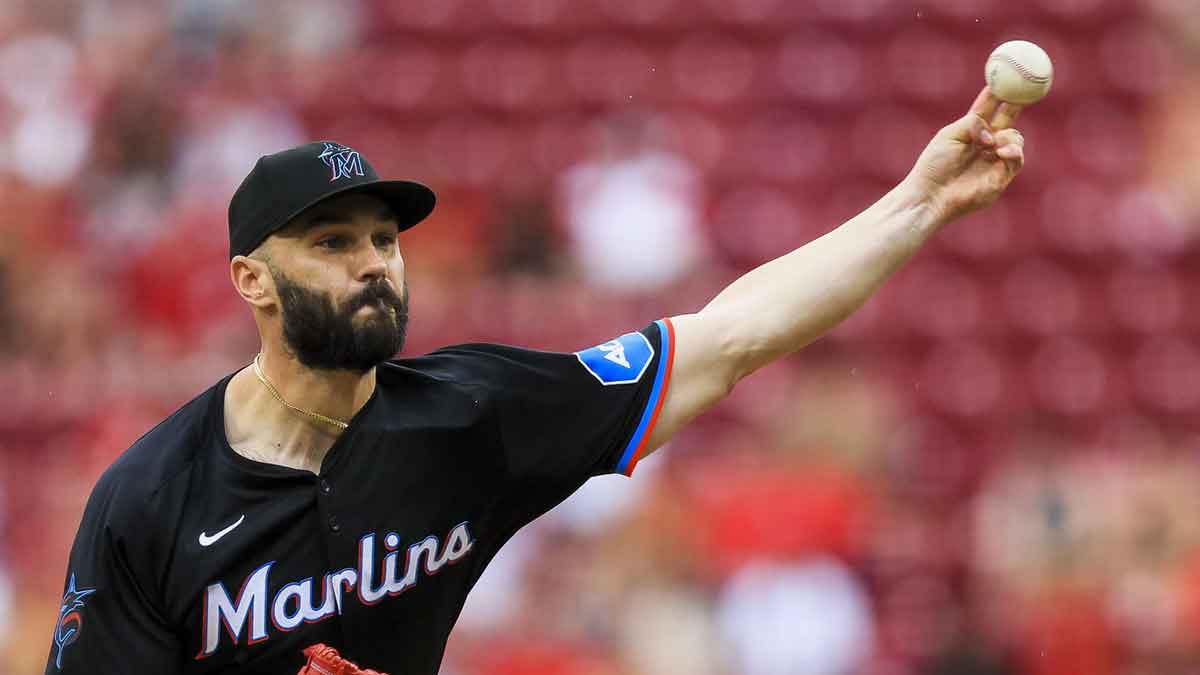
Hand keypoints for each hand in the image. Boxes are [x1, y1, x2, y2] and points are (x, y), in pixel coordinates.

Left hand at [903, 86, 1025, 222]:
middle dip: (1016, 104)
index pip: (987, 108)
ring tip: (993, 145)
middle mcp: (984, 144)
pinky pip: (1017, 159)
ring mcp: (994, 160)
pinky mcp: (1001, 177)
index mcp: (970, 131)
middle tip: (1023, 91)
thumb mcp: (949, 135)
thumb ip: (971, 124)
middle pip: (1007, 119)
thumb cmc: (934, 165)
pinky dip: (1013, 151)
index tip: (1003, 78)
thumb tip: (991, 132)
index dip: (996, 94)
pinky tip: (1001, 152)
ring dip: (1009, 136)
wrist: (932, 195)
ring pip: (1015, 138)